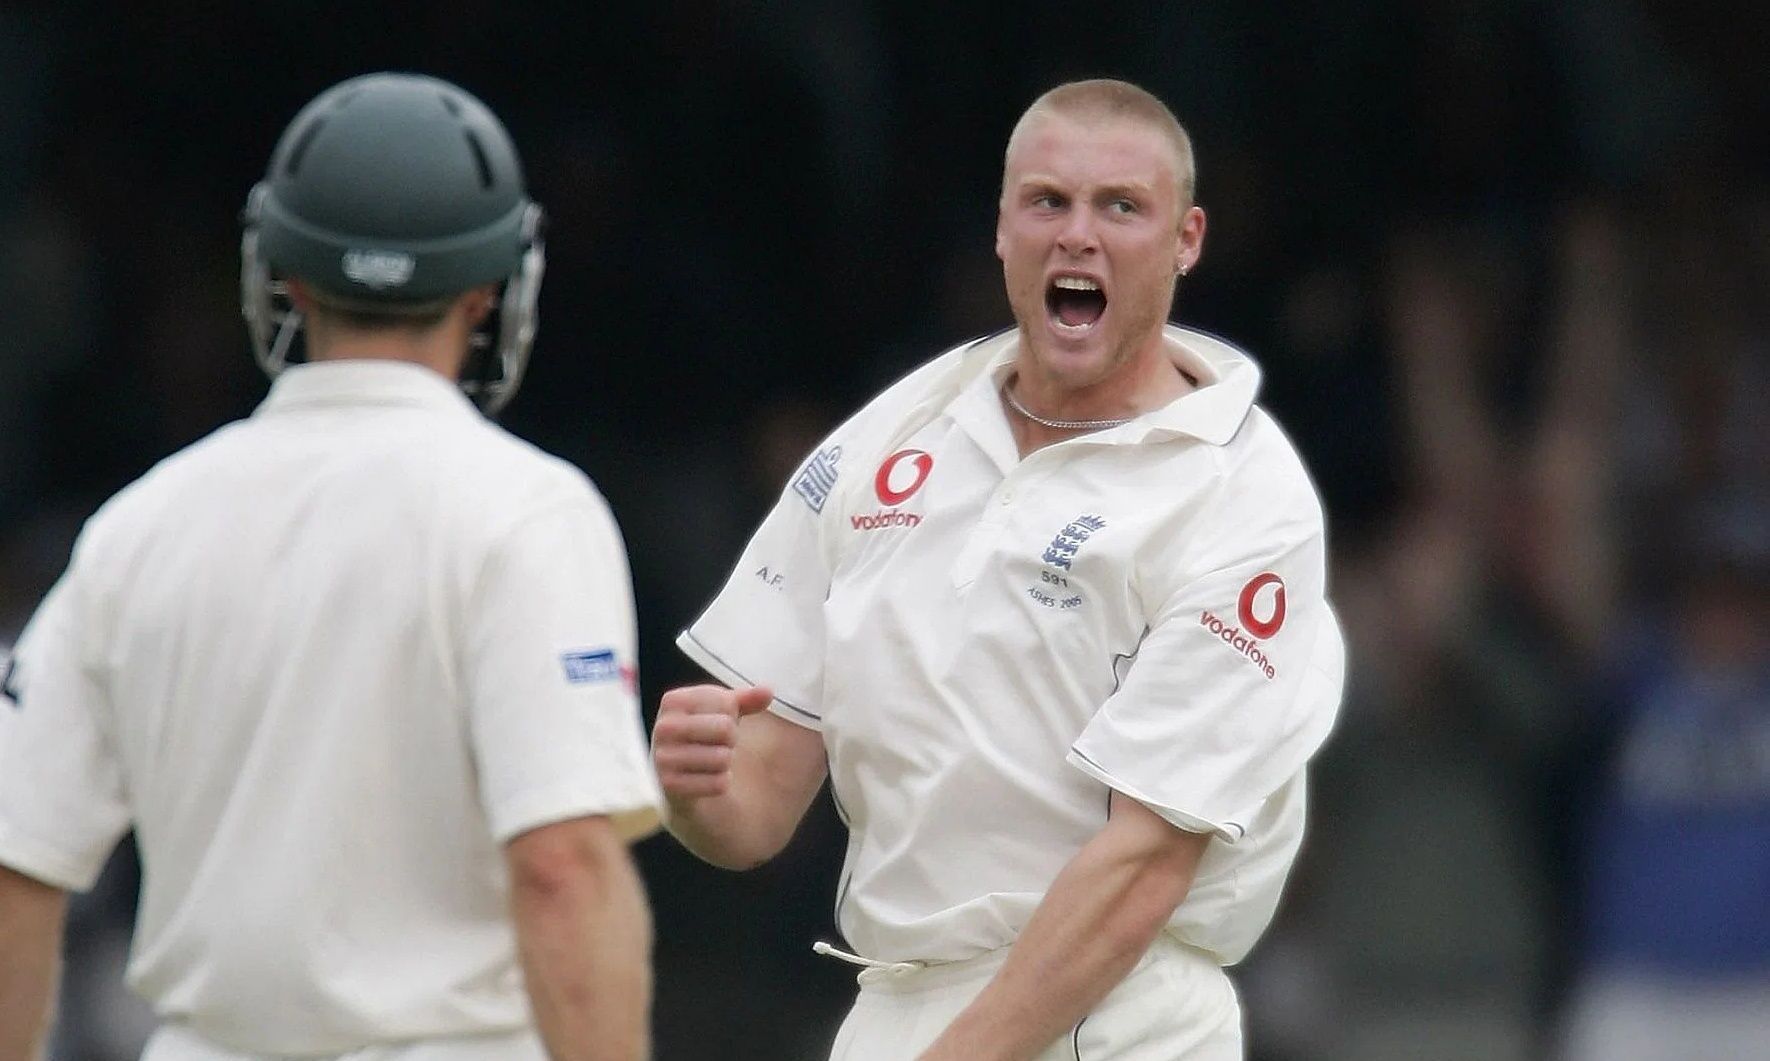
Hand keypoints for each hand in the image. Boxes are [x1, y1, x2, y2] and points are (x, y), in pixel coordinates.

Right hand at [651, 684, 772, 801]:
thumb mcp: (724, 712)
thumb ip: (746, 699)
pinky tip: (705, 779)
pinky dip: (720, 783)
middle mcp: (663, 727)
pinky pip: (718, 784)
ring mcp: (663, 757)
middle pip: (725, 728)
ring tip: (709, 761)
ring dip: (725, 762)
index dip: (731, 715)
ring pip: (723, 758)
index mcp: (673, 700)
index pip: (726, 702)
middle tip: (716, 744)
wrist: (678, 775)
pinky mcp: (670, 786)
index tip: (715, 722)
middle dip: (730, 739)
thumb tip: (767, 691)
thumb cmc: (704, 733)